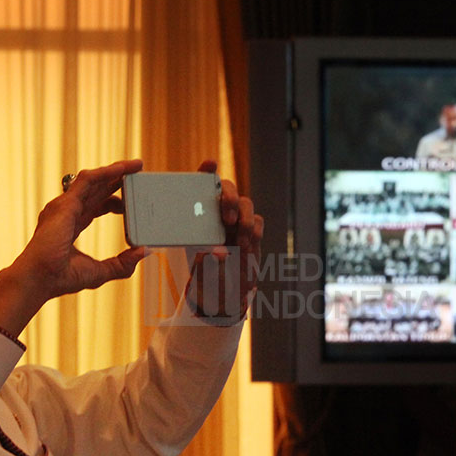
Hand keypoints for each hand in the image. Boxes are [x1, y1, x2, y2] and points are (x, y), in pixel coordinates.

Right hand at [20, 159, 148, 298]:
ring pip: (93, 180)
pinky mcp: (65, 203)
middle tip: (138, 172)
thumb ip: (123, 263)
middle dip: (117, 179)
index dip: (116, 200)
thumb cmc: (61, 278)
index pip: (97, 205)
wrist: (40, 279)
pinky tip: (122, 169)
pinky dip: (106, 172)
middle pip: (97, 189)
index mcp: (72, 226)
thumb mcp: (101, 271)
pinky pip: (88, 180)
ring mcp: (64, 205)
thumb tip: (143, 252)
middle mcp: (66, 212)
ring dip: (115, 171)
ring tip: (135, 165)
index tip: (133, 199)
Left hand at [187, 161, 263, 319]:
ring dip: (244, 220)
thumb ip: (207, 262)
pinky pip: (257, 222)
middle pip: (227, 189)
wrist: (223, 292)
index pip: (200, 184)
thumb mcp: (200, 271)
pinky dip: (254, 232)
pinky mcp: (251, 231)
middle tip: (228, 219)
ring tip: (240, 242)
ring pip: (246, 203)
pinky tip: (247, 247)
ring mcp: (236, 219)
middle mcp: (218, 212)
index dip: (206, 171)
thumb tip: (220, 253)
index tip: (210, 164)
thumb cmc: (205, 276)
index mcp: (197, 214)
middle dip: (230, 198)